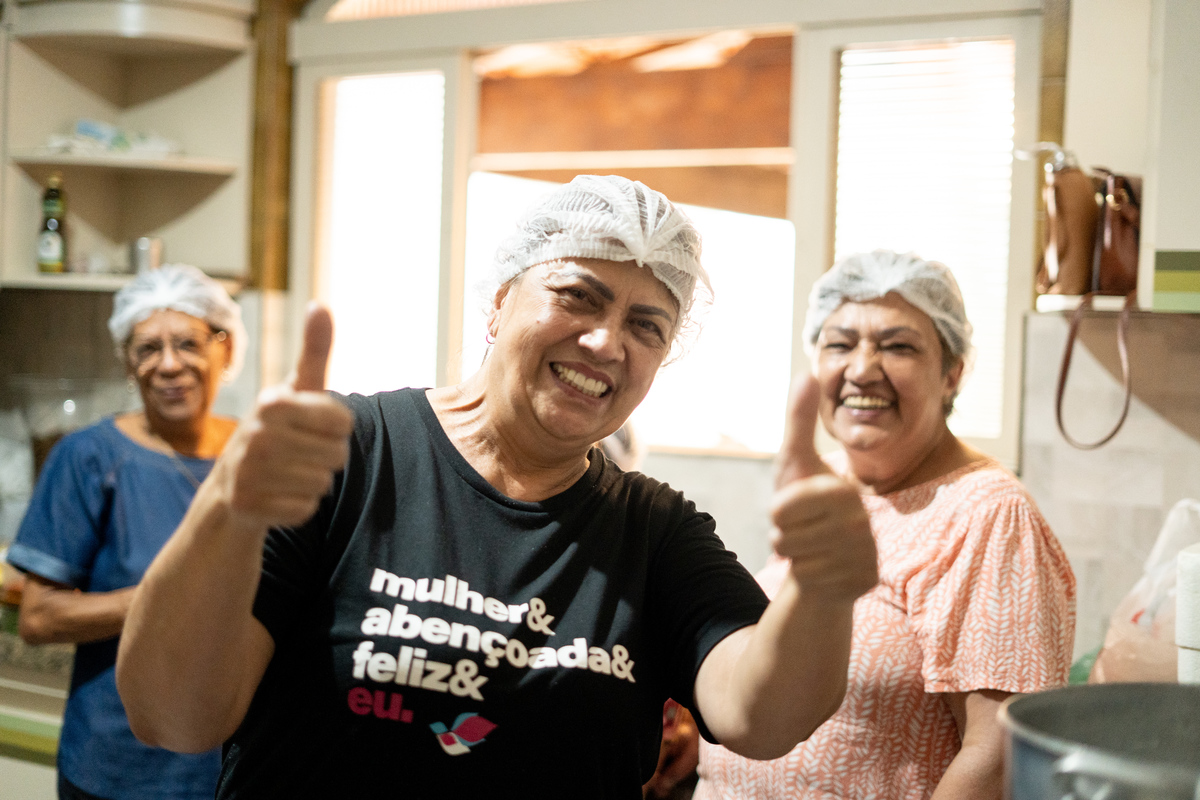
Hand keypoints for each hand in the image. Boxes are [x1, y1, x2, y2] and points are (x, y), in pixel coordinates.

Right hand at [213, 303, 354, 530]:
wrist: (232, 484)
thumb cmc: (277, 429)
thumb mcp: (297, 390)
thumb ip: (315, 350)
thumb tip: (321, 306)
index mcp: (272, 402)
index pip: (344, 423)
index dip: (336, 429)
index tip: (312, 426)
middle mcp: (255, 434)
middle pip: (337, 456)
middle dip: (326, 457)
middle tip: (298, 453)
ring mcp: (247, 471)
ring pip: (323, 484)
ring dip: (313, 482)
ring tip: (286, 472)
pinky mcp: (247, 506)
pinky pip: (306, 510)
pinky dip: (298, 506)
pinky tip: (277, 495)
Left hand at [770, 375, 877, 601]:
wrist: (826, 557)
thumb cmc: (805, 506)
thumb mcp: (794, 463)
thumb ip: (798, 420)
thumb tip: (808, 372)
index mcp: (843, 489)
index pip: (782, 509)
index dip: (777, 512)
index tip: (792, 509)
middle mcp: (862, 521)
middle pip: (784, 536)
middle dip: (781, 535)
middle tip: (800, 530)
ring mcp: (866, 554)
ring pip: (795, 559)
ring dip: (793, 555)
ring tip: (809, 547)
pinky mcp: (866, 582)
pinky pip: (810, 583)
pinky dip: (808, 577)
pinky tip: (822, 568)